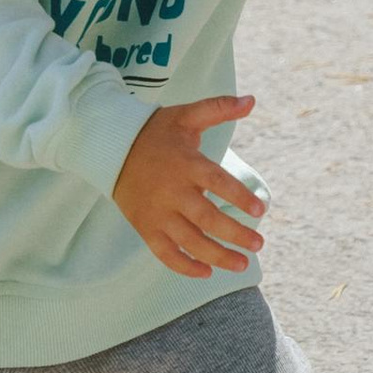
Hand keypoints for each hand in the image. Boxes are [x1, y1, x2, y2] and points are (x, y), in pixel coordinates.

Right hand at [113, 94, 264, 277]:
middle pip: (207, 218)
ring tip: (242, 264)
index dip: (239, 197)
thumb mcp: (187, 115)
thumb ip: (219, 108)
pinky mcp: (145, 227)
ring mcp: (157, 212)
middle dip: (235, 234)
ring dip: (217, 256)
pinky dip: (184, 266)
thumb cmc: (157, 132)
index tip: (260, 209)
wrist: (111, 148)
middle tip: (258, 244)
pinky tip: (206, 272)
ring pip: (189, 240)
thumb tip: (252, 100)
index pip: (217, 182)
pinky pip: (164, 253)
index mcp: (186, 163)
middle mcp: (172, 191)